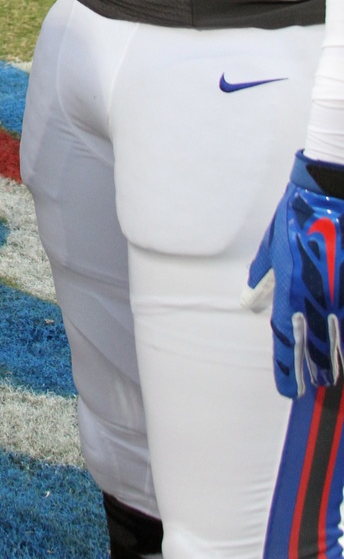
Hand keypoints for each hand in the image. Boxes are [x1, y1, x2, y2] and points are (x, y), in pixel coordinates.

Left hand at [246, 150, 343, 396]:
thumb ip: (263, 278)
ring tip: (333, 377)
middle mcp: (318, 298)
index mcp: (292, 289)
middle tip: (315, 388)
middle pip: (317, 350)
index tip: (290, 391)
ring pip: (341, 340)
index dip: (289, 370)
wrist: (332, 193)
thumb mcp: (273, 246)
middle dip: (316, 373)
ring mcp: (343, 296)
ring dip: (337, 361)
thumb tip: (250, 303)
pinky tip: (343, 347)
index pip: (287, 342)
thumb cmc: (299, 216)